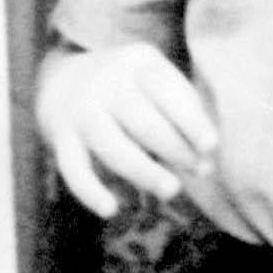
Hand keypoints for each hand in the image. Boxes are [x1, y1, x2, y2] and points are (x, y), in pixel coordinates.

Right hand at [36, 42, 218, 218]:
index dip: (190, 120)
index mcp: (138, 63)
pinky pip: (73, 169)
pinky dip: (90, 192)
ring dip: (144, 172)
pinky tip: (112, 210)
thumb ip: (184, 115)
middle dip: (174, 149)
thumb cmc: (130, 87)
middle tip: (199, 171)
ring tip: (173, 190)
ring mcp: (82, 111)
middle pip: (142, 120)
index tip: (211, 146)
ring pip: (112, 146)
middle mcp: (106, 83)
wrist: (62, 78)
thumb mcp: (156, 82)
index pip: (166, 90)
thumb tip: (207, 164)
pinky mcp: (61, 138)